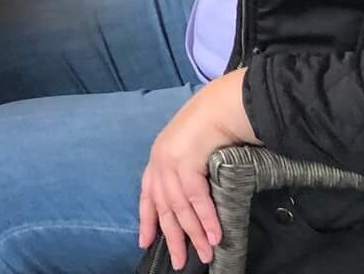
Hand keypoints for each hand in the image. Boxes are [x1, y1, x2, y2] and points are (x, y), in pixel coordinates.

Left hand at [139, 72, 254, 269]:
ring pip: (179, 207)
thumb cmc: (210, 127)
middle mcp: (159, 162)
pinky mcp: (186, 161)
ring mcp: (170, 162)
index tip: (144, 242)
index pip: (147, 195)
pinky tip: (214, 236)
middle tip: (178, 262)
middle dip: (171, 237)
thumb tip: (196, 201)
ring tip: (204, 255)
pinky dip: (206, 219)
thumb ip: (188, 172)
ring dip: (193, 234)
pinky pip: (196, 198)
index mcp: (158, 160)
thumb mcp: (190, 150)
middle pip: (163, 207)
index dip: (146, 220)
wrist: (220, 106)